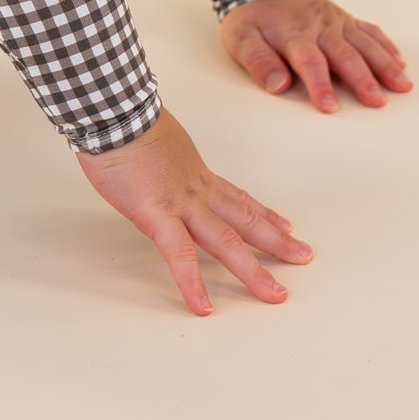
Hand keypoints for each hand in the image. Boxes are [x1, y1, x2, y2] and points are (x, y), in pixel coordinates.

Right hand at [75, 107, 313, 315]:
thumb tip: (156, 163)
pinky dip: (192, 282)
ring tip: (274, 295)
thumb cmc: (124, 120)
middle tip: (303, 256)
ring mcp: (181, 204)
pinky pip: (179, 254)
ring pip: (226, 241)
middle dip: (276, 242)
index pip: (237, 196)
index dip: (263, 213)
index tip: (286, 225)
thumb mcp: (156, 137)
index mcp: (195, 173)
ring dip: (252, 270)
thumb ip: (163, 158)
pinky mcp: (157, 215)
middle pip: (244, 220)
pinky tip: (203, 306)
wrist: (114, 112)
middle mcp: (197, 189)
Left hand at [220, 0, 411, 110]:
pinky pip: (369, 30)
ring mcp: (336, 21)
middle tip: (378, 102)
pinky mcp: (344, 18)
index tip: (330, 107)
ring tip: (402, 86)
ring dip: (385, 64)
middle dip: (363, 80)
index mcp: (294, 35)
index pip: (310, 63)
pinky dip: (385, 46)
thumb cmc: (252, 20)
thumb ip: (258, 61)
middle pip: (345, 55)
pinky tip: (400, 62)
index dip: (320, 85)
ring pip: (365, 43)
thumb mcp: (241, 39)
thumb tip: (278, 84)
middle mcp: (320, 27)